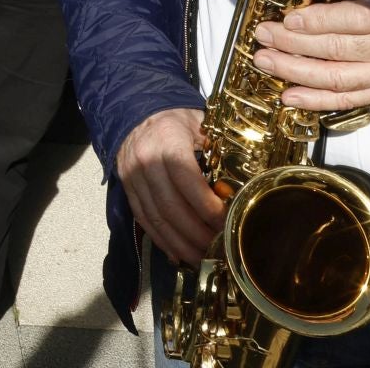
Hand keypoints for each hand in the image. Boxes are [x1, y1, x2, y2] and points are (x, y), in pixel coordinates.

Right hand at [115, 107, 223, 265]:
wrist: (132, 110)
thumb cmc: (174, 118)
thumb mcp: (200, 123)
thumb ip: (218, 150)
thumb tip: (243, 183)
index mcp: (168, 142)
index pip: (188, 182)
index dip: (209, 208)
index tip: (229, 224)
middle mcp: (146, 161)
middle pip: (171, 207)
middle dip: (196, 234)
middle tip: (218, 250)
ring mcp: (132, 176)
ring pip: (156, 218)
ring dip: (179, 244)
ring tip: (201, 259)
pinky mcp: (126, 188)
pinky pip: (143, 219)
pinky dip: (160, 240)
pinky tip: (177, 254)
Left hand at [250, 0, 369, 110]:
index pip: (355, 20)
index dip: (319, 21)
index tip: (289, 18)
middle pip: (336, 50)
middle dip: (293, 44)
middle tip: (263, 35)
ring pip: (336, 78)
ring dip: (295, 72)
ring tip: (265, 61)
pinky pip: (346, 100)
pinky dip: (315, 100)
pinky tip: (289, 95)